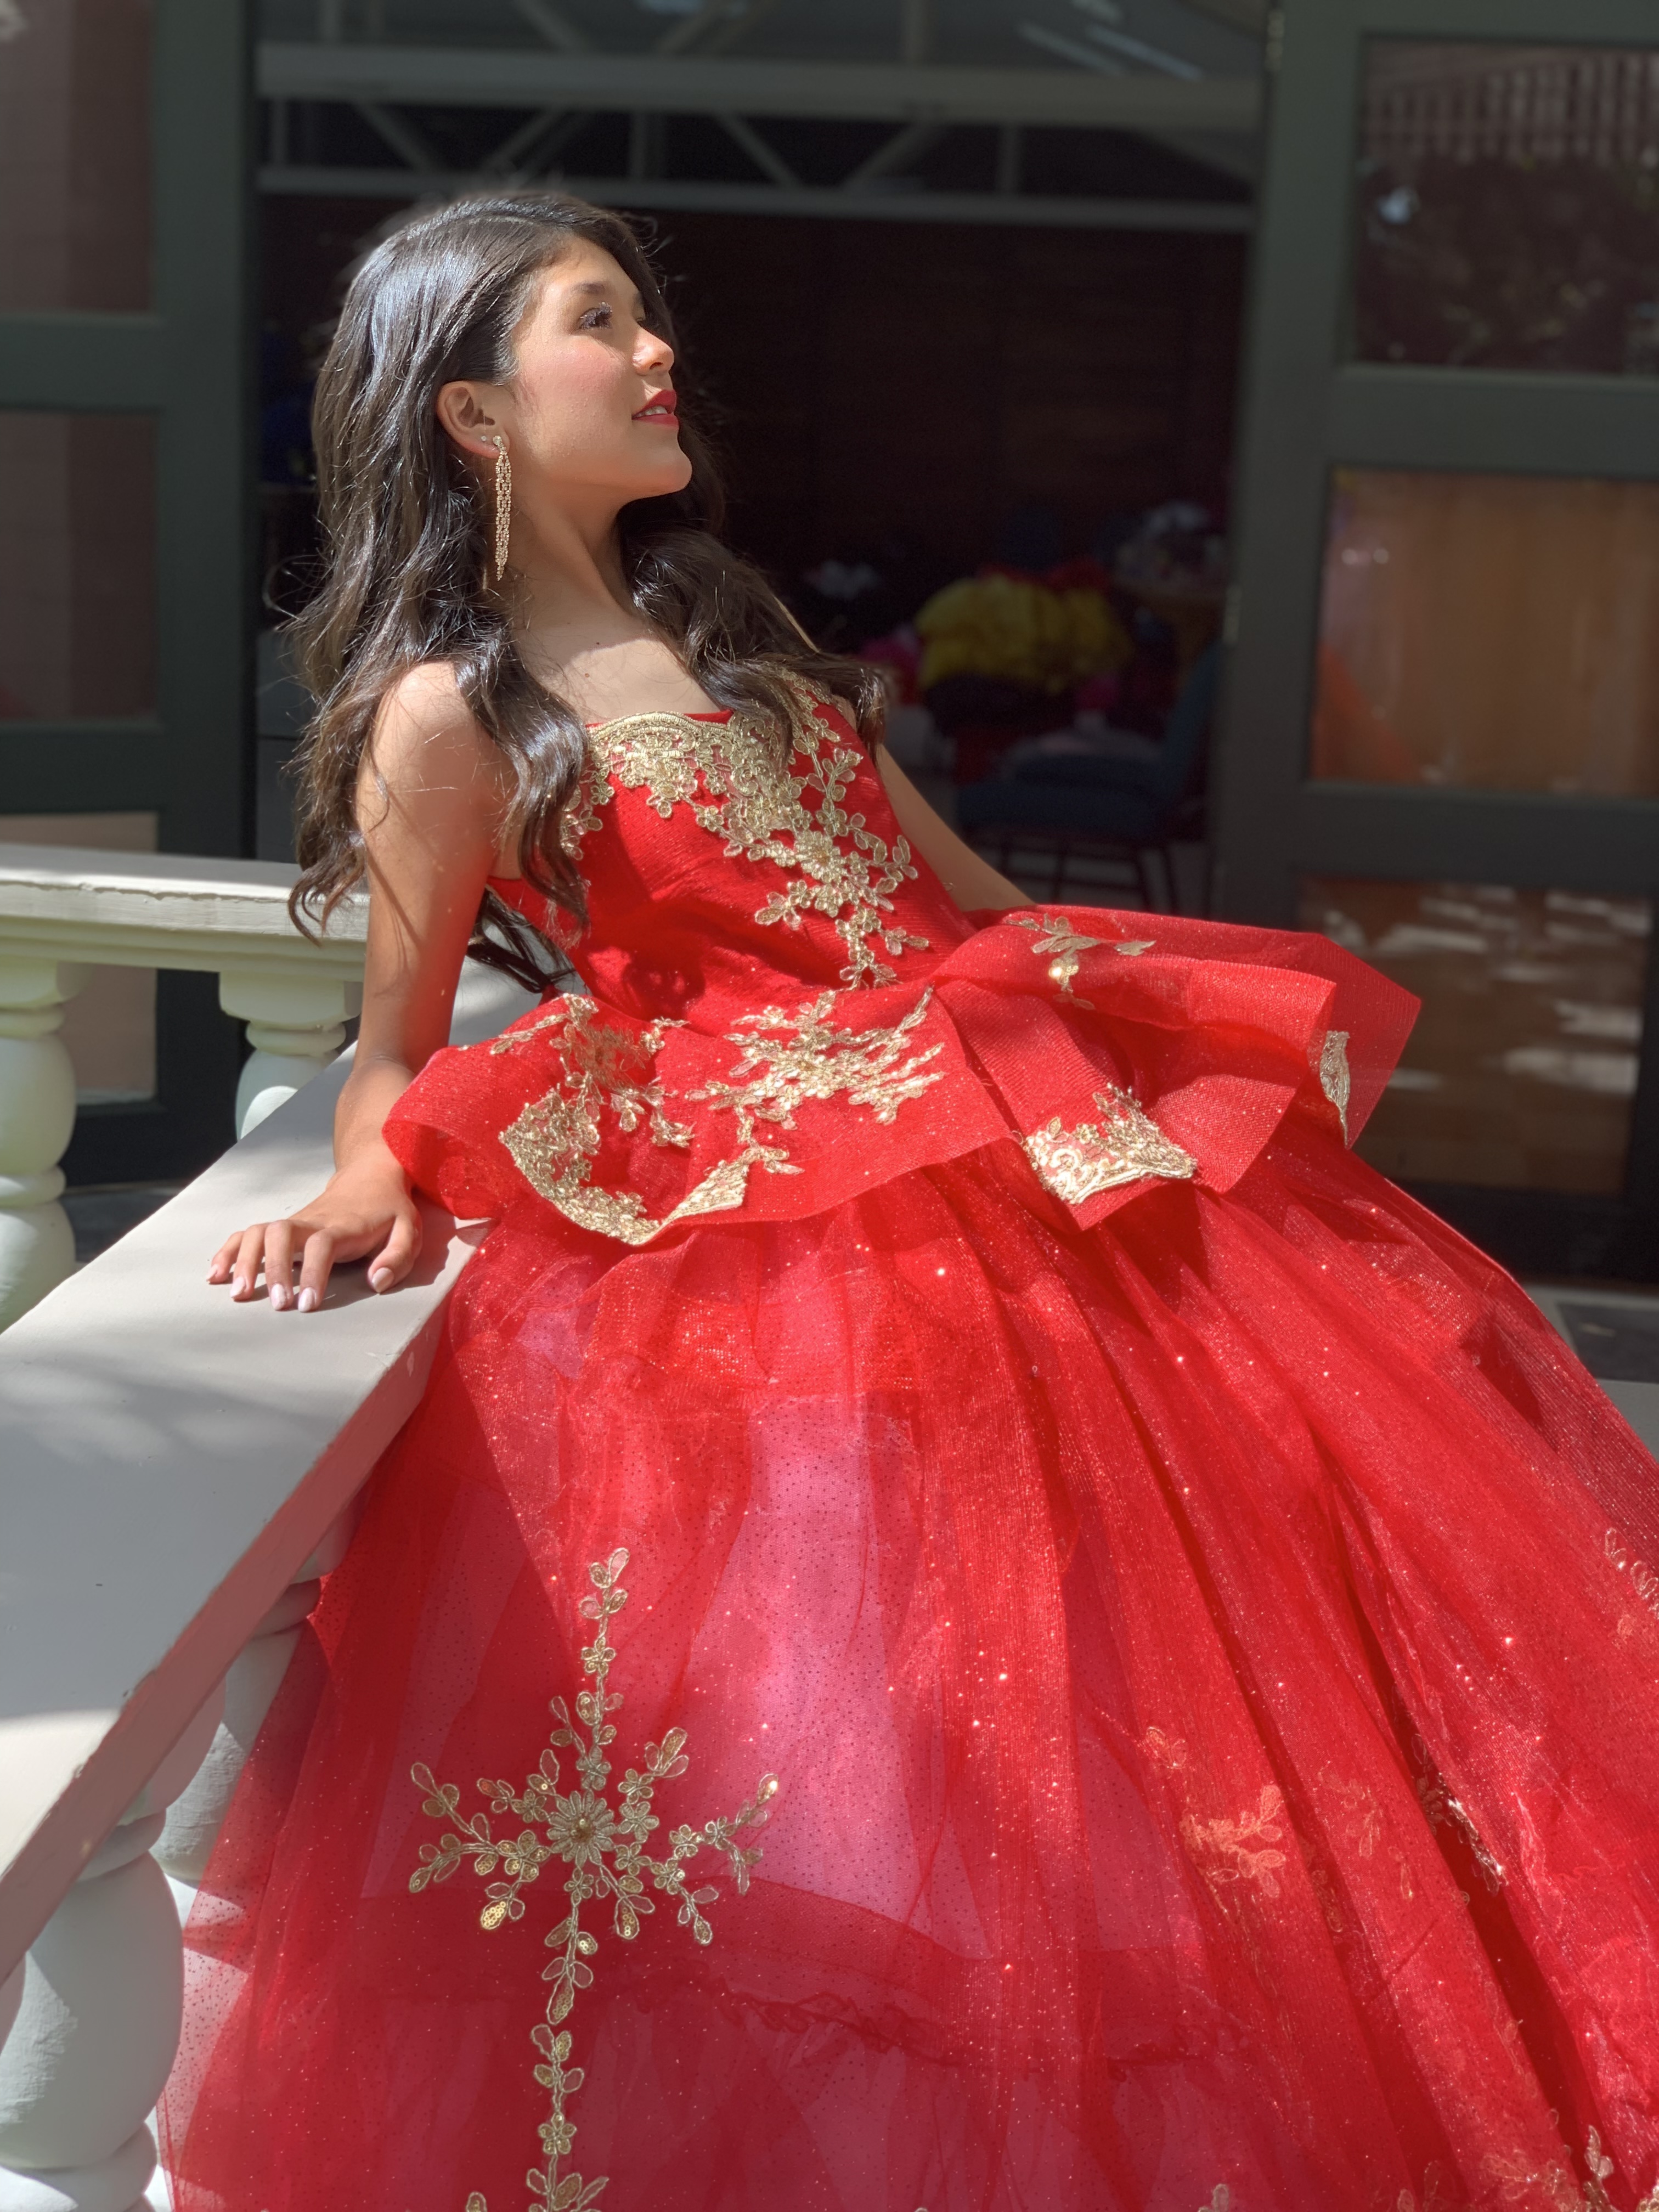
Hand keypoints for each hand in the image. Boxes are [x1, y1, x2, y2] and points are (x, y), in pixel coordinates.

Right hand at [208, 1155, 422, 1311]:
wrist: (370, 1176)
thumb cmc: (389, 1210)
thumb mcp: (409, 1230)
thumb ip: (397, 1257)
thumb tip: (377, 1282)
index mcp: (342, 1225)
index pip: (321, 1245)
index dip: (312, 1273)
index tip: (307, 1304)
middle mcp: (311, 1221)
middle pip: (280, 1234)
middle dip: (274, 1269)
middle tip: (278, 1305)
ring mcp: (293, 1223)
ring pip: (258, 1232)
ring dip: (244, 1261)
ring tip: (239, 1295)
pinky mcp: (282, 1227)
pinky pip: (247, 1234)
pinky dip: (229, 1251)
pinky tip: (216, 1276)